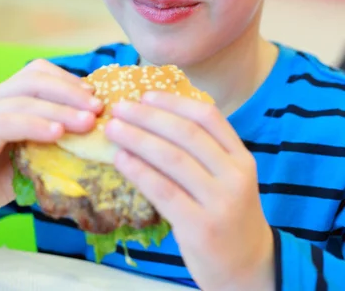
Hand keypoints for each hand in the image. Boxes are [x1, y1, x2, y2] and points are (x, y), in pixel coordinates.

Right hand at [0, 60, 101, 228]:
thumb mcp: (26, 156)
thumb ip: (50, 141)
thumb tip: (92, 135)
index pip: (37, 73)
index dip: (68, 81)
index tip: (96, 97)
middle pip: (34, 78)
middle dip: (71, 91)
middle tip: (98, 108)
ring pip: (24, 99)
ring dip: (60, 109)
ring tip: (87, 122)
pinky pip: (7, 122)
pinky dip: (35, 124)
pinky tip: (57, 132)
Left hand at [106, 92, 273, 290]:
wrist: (249, 268)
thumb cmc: (229, 215)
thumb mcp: (228, 178)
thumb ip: (204, 152)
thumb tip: (153, 119)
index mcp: (241, 157)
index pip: (208, 117)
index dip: (174, 102)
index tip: (145, 95)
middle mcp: (235, 175)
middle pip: (186, 133)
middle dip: (148, 117)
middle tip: (119, 108)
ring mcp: (220, 202)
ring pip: (172, 159)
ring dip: (137, 139)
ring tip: (113, 129)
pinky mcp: (201, 227)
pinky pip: (163, 191)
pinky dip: (139, 171)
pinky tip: (121, 159)